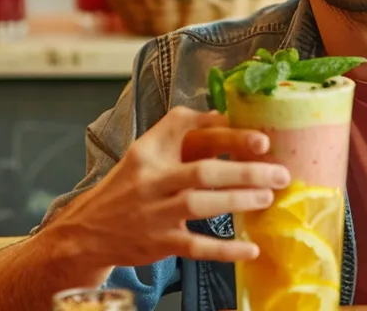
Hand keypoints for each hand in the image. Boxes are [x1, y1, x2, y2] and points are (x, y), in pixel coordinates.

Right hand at [37, 106, 290, 269]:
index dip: (225, 131)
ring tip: (267, 197)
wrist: (86, 231)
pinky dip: (225, 250)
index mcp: (148, 151)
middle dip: (245, 170)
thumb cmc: (127, 187)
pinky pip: (197, 246)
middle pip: (202, 170)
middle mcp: (150, 180)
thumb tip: (225, 116)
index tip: (262, 137)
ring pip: (200, 204)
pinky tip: (250, 249)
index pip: (186, 129)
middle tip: (279, 172)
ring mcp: (154, 213)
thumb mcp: (143, 153)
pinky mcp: (159, 243)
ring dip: (239, 200)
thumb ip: (179, 132)